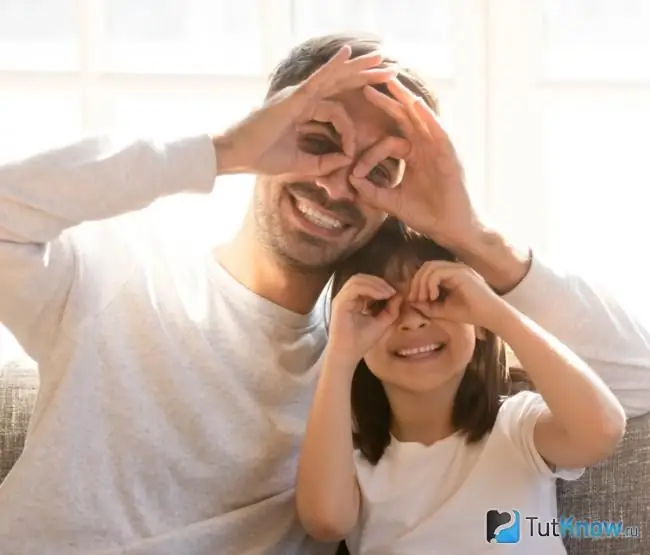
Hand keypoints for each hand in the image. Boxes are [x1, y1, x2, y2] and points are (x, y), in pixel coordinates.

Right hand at [213, 46, 395, 177]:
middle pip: (341, 84)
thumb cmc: (262, 157)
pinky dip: (333, 66)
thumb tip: (346, 161)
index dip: (348, 132)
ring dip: (360, 67)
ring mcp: (298, 94)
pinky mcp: (293, 97)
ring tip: (383, 58)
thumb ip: (323, 163)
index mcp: (304, 112)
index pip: (336, 113)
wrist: (238, 155)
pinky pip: (317, 79)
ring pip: (335, 77)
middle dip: (366, 76)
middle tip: (391, 70)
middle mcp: (303, 98)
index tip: (351, 153)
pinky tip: (348, 54)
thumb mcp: (300, 164)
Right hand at [329, 274, 399, 364]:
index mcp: (354, 301)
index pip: (366, 283)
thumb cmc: (361, 342)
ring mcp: (342, 299)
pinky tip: (382, 295)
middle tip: (393, 290)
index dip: (381, 284)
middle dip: (379, 281)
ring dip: (375, 283)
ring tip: (389, 292)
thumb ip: (391, 310)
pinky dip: (370, 288)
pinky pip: (354, 288)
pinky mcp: (340, 303)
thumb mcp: (382, 323)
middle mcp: (346, 297)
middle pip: (361, 278)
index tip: (396, 291)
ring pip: (357, 279)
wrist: (348, 354)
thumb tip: (399, 296)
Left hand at [348, 79, 481, 249]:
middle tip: (367, 83)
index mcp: (413, 156)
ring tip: (391, 80)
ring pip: (420, 117)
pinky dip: (427, 117)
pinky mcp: (449, 154)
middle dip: (387, 100)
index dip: (369, 152)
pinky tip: (415, 104)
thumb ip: (372, 192)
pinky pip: (437, 131)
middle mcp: (425, 147)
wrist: (450, 228)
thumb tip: (351, 182)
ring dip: (405, 98)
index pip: (388, 141)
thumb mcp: (392, 202)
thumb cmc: (426, 214)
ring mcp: (438, 148)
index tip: (355, 171)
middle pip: (404, 118)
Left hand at [408, 261, 506, 329]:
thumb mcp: (443, 310)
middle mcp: (454, 268)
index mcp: (451, 275)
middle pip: (426, 266)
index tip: (414, 300)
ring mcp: (459, 268)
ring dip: (422, 283)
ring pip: (430, 267)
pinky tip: (433, 297)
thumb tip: (412, 301)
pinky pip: (438, 272)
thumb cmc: (471, 314)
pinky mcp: (462, 272)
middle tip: (415, 299)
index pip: (428, 271)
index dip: (417, 284)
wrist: (491, 317)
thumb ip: (428, 305)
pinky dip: (430, 284)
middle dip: (416, 282)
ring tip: (424, 299)